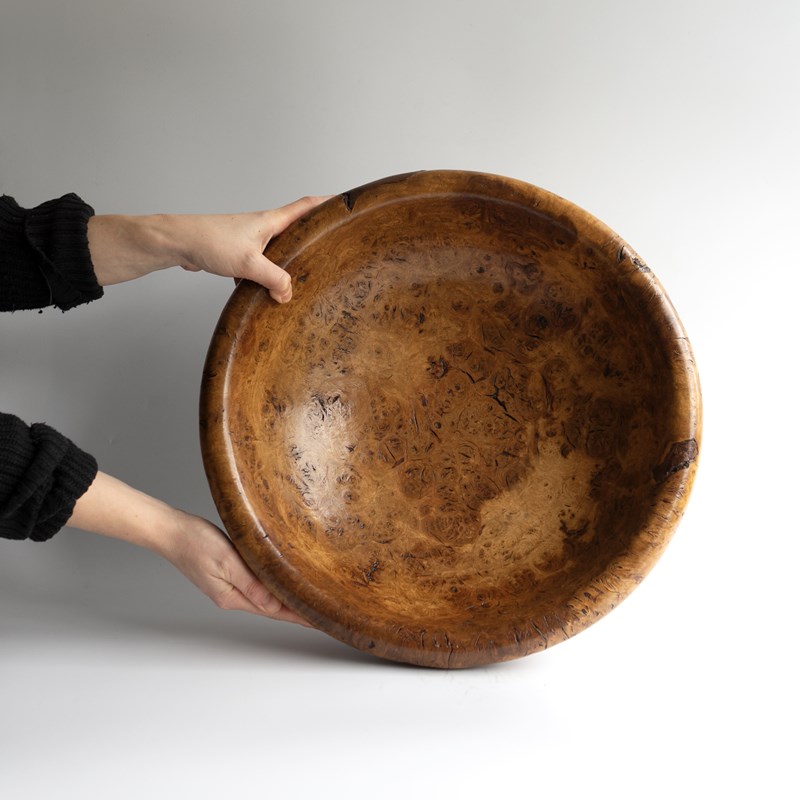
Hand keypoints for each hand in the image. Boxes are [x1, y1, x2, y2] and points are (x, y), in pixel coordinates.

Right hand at [68, 471, 308, 624]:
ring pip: (265, 597)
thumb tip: (273, 603)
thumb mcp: (227, 561)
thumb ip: (251, 583)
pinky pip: (256, 584)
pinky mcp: (228, 573)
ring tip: (308, 603)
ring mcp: (229, 585)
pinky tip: (282, 584)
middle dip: (297, 612)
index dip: (298, 616)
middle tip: (322, 615)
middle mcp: (232, 595)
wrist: (170, 531)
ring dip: (286, 601)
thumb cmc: (195, 542)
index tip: (320, 621)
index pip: (274, 610)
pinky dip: (273, 587)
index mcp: (232, 596)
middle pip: (271, 607)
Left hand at [87, 195, 330, 302]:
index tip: (345, 203)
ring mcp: (250, 241)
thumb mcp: (249, 263)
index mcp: (271, 222)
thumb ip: (274, 279)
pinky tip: (262, 293)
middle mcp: (263, 228)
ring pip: (277, 252)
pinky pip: (259, 266)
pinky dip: (264, 278)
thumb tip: (287, 294)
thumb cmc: (211, 241)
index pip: (306, 206)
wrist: (178, 242)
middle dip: (313, 238)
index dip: (327, 203)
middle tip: (332, 247)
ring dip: (287, 264)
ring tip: (302, 278)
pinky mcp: (238, 254)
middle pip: (295, 230)